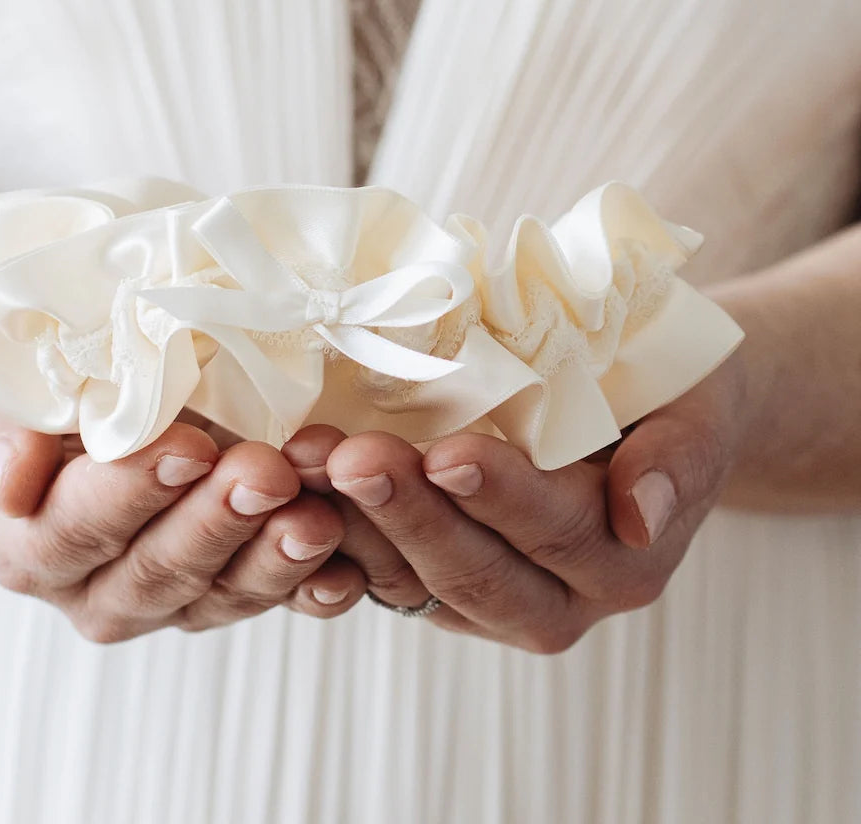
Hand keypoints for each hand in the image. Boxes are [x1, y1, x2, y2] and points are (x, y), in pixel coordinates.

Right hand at [0, 377, 368, 642]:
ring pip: (222, 593)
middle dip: (217, 523)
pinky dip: (314, 587)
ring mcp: (170, 593)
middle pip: (158, 571)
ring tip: (316, 520)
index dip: (131, 494)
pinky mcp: (230, 582)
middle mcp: (97, 587)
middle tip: (266, 477)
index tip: (187, 447)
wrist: (68, 393)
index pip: (74, 531)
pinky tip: (347, 571)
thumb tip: (11, 478)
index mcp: (29, 544)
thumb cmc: (25, 389)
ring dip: (274, 558)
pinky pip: (275, 598)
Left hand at [316, 351, 747, 651]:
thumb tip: (641, 515)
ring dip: (355, 527)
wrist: (649, 415)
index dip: (500, 496)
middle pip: (475, 570)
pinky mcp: (443, 584)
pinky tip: (298, 491)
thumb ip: (678, 462)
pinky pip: (386, 576)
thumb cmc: (674, 397)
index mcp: (624, 561)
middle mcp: (560, 599)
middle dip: (407, 514)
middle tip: (348, 458)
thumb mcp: (699, 412)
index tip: (445, 452)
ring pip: (416, 582)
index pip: (556, 533)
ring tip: (304, 465)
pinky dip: (340, 539)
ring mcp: (494, 599)